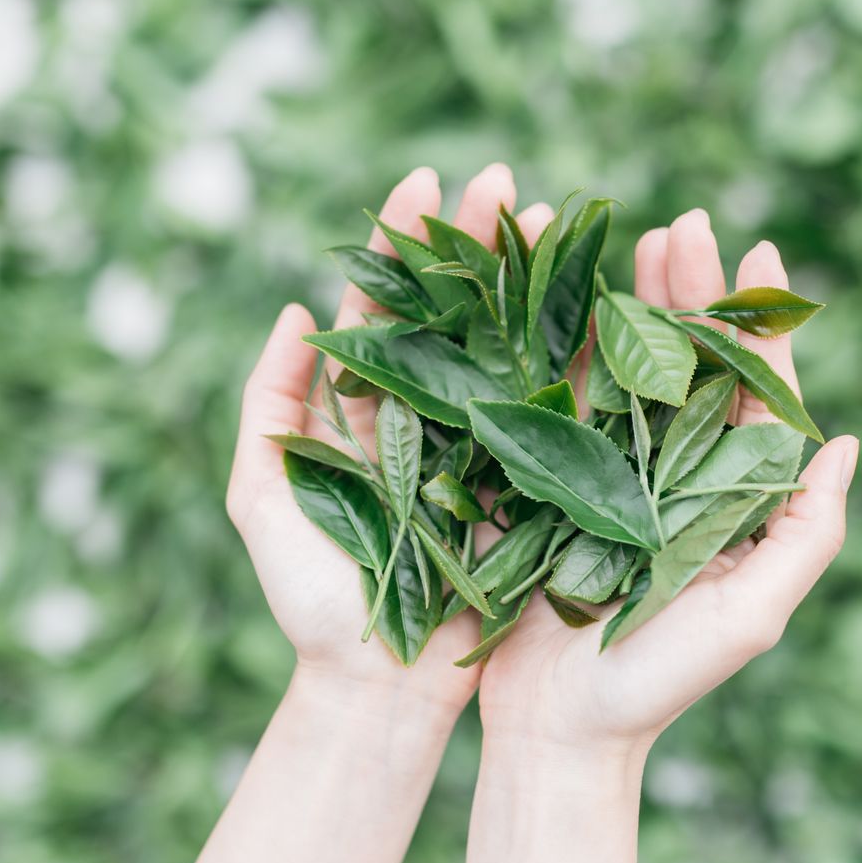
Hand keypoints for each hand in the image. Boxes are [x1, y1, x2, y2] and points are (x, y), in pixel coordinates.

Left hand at [227, 164, 530, 710]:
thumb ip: (269, 407)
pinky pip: (554, 414)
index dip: (406, 242)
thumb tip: (293, 311)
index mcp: (370, 407)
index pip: (389, 306)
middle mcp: (432, 414)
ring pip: (510, 348)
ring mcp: (484, 445)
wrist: (378, 685)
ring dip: (533, 281)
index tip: (425, 177)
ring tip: (558, 218)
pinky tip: (598, 302)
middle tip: (506, 178)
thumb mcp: (263, 499)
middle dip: (480, 242)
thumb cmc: (312, 601)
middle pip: (457, 311)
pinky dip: (576, 358)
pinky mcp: (528, 484)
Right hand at [476, 206, 858, 749]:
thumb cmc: (660, 682)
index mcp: (729, 497)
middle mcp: (672, 473)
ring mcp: (607, 471)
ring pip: (626, 366)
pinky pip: (558, 397)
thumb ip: (808, 534)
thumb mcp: (752, 615)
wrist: (557, 729)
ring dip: (631, 299)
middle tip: (684, 223)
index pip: (754, 394)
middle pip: (689, 363)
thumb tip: (848, 442)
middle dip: (691, 291)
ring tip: (633, 236)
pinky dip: (560, 340)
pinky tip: (560, 288)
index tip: (761, 254)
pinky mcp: (545, 478)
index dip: (761, 325)